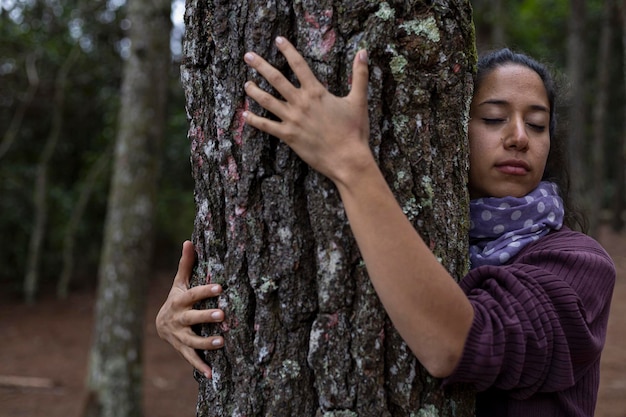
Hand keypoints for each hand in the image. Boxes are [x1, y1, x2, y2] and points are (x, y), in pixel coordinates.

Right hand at [155, 240, 224, 377]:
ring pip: (192, 340)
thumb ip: (186, 264)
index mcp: (179, 300)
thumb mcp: (180, 282)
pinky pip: (191, 358)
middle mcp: (178, 319)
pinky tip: (213, 375)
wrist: (160, 325)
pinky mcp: (182, 349)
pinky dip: (201, 367)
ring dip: (206, 342)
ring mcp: (179, 335)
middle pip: (192, 318)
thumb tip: (188, 241)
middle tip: (222, 314)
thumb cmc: (177, 298)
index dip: (205, 291)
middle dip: (206, 316)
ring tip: (221, 342)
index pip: (193, 294)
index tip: (220, 287)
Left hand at [243, 37, 373, 186]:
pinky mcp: (288, 136)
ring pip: (267, 101)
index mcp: (316, 92)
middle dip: (260, 66)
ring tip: (246, 84)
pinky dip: (254, 120)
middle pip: (276, 79)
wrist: (347, 158)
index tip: (278, 40)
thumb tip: (364, 52)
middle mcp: (301, 103)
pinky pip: (266, 126)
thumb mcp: (359, 100)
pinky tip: (245, 115)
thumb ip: (360, 75)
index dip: (287, 50)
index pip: (298, 65)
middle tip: (248, 56)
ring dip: (254, 91)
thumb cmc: (354, 131)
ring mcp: (292, 119)